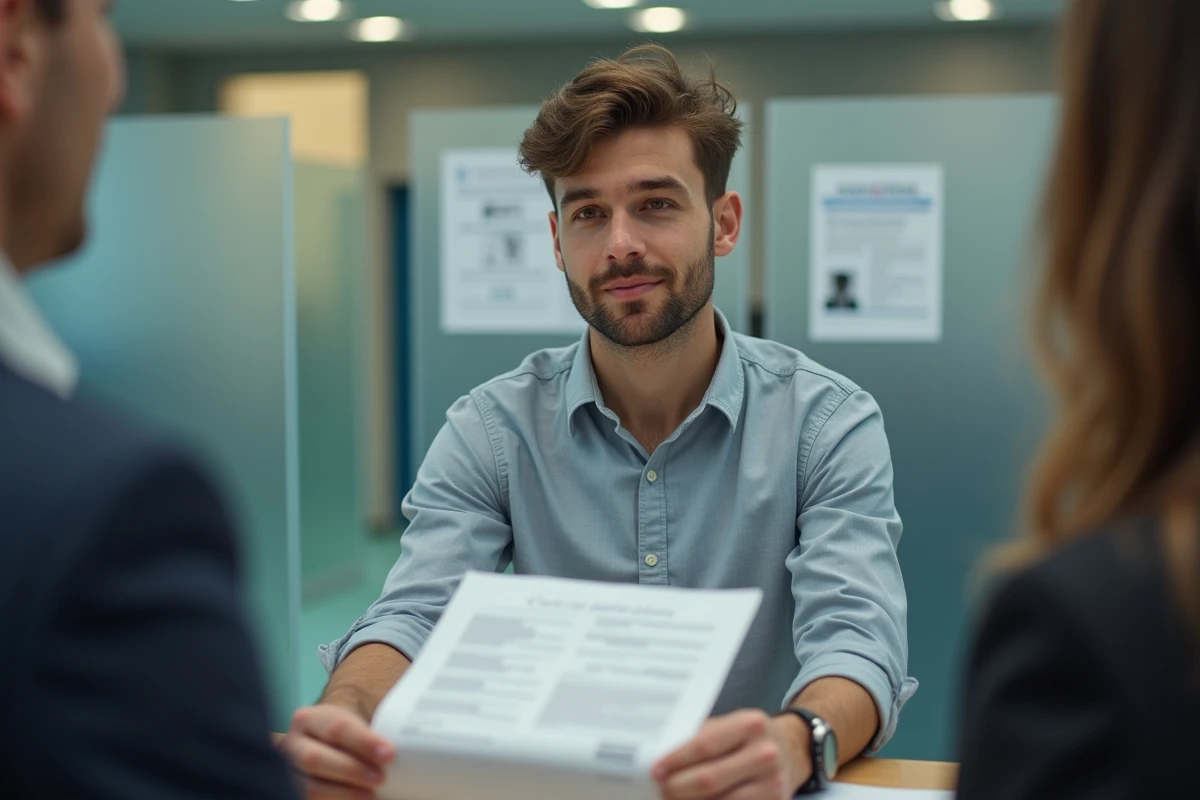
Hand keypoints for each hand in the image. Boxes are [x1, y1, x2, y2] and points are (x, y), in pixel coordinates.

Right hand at [281, 700, 395, 799]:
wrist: (326, 741)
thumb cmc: (347, 731)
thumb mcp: (355, 720)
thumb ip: (373, 728)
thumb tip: (397, 746)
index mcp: (308, 719)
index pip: (336, 728)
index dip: (364, 742)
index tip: (389, 754)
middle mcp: (292, 745)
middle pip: (316, 759)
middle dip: (352, 770)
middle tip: (381, 778)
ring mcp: (289, 772)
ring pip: (310, 787)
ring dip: (344, 793)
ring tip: (372, 795)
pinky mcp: (293, 791)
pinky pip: (311, 799)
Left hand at [652, 709, 810, 799]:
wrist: (792, 749)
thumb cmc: (750, 736)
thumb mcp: (729, 725)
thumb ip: (699, 737)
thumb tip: (661, 755)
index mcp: (750, 725)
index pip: (704, 745)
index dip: (675, 761)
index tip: (655, 771)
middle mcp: (765, 754)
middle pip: (709, 780)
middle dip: (677, 788)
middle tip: (661, 789)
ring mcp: (772, 784)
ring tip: (674, 799)